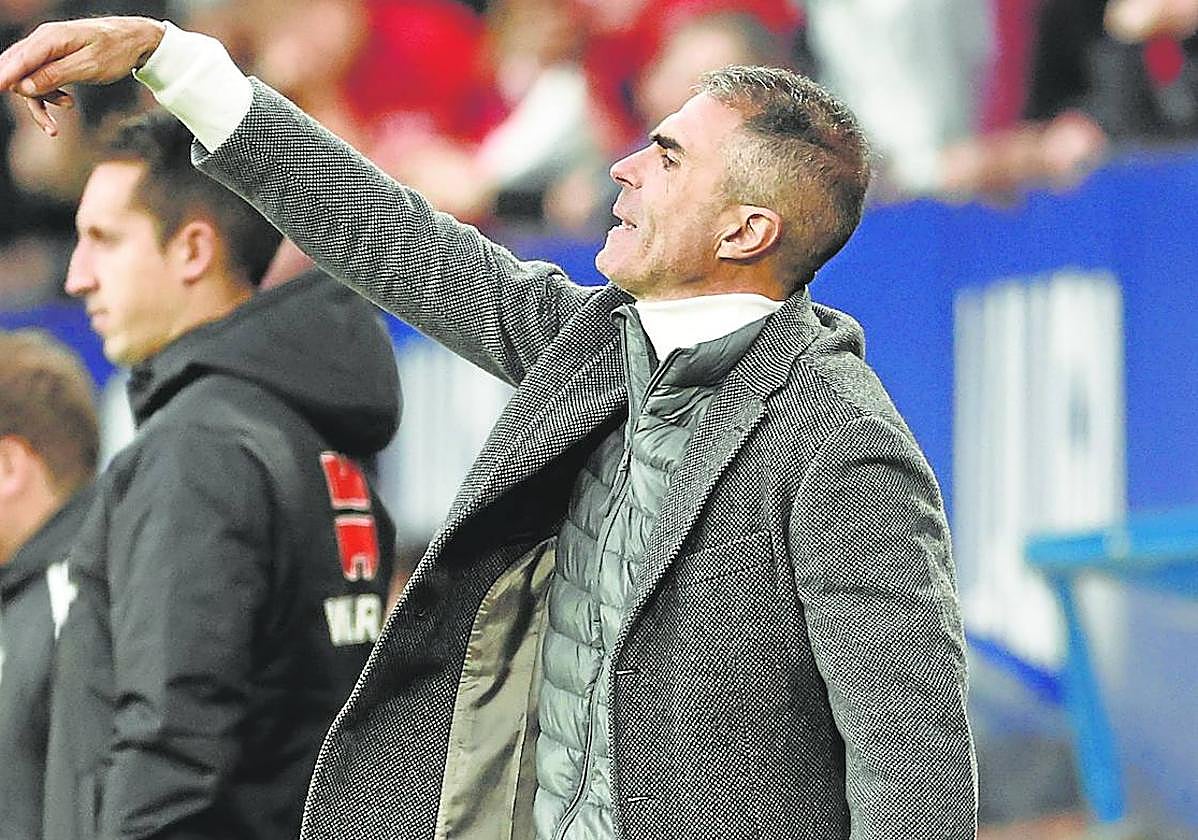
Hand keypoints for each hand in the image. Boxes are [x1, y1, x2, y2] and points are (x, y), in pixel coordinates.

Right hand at [0, 16, 164, 136]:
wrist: (134, 40)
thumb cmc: (116, 51)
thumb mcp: (90, 66)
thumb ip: (56, 75)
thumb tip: (26, 87)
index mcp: (51, 38)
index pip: (20, 59)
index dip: (4, 77)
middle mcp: (43, 40)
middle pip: (17, 68)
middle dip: (25, 95)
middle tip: (47, 121)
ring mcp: (47, 49)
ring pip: (28, 77)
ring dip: (40, 100)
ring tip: (61, 117)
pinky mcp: (54, 58)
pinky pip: (40, 78)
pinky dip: (48, 95)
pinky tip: (67, 104)